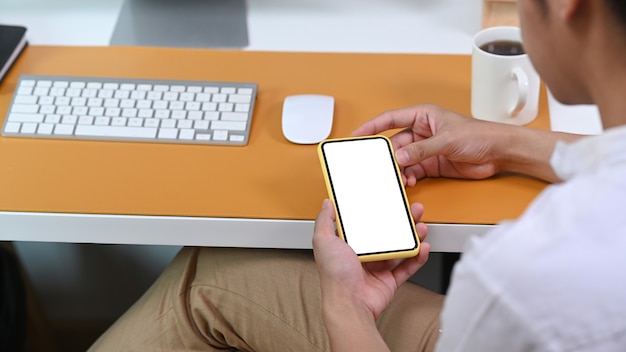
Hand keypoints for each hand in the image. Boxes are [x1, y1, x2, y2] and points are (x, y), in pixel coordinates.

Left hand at [312, 199, 429, 320]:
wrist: (349, 303)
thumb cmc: (335, 276)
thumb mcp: (323, 241)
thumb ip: (324, 220)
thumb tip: (327, 204)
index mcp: (347, 244)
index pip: (364, 224)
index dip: (376, 212)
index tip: (387, 202)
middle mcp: (362, 255)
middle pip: (386, 234)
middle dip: (401, 222)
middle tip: (411, 211)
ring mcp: (377, 268)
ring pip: (399, 249)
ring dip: (412, 237)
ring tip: (421, 226)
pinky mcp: (389, 280)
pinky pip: (407, 267)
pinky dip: (417, 258)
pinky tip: (423, 248)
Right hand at [352, 104, 507, 185]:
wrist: (499, 152)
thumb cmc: (479, 135)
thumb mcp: (446, 140)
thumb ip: (421, 150)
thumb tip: (399, 157)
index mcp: (423, 116)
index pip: (390, 119)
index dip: (372, 126)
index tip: (357, 134)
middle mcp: (422, 131)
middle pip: (395, 143)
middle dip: (386, 155)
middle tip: (374, 165)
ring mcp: (426, 149)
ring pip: (402, 160)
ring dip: (398, 169)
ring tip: (396, 177)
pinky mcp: (432, 164)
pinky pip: (412, 171)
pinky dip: (407, 177)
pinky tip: (407, 182)